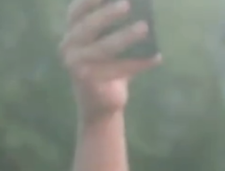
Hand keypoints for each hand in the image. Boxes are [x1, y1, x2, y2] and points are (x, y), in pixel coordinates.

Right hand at [61, 0, 160, 122]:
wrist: (100, 106)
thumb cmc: (107, 68)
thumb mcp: (107, 43)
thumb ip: (117, 26)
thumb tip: (140, 8)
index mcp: (71, 33)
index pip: (76, 10)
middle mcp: (68, 47)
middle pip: (88, 26)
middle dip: (108, 13)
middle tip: (128, 4)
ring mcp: (75, 66)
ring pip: (104, 48)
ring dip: (126, 36)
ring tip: (145, 28)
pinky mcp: (88, 82)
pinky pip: (117, 69)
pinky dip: (139, 63)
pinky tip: (156, 57)